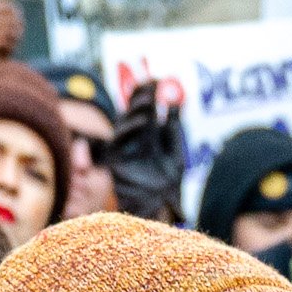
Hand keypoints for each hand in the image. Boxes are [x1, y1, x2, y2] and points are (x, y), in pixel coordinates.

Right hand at [110, 82, 186, 223]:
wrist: (158, 211)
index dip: (149, 95)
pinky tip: (144, 119)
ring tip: (150, 99)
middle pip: (132, 113)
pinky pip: (119, 141)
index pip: (145, 111)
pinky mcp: (116, 163)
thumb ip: (174, 131)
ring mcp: (124, 152)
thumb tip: (173, 103)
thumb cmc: (168, 188)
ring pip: (125, 124)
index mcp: (148, 140)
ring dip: (136, 109)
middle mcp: (134, 144)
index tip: (157, 79)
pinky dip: (130, 128)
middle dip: (139, 97)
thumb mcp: (175, 154)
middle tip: (150, 82)